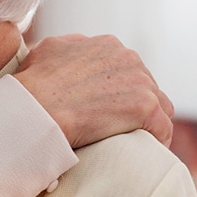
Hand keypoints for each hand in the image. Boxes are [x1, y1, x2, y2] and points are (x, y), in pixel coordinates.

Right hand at [14, 34, 173, 147]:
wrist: (35, 109)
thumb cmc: (33, 84)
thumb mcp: (47, 50)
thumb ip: (69, 46)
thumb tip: (76, 49)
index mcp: (107, 45)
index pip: (128, 68)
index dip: (120, 89)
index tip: (109, 107)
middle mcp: (128, 57)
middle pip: (146, 86)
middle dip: (134, 105)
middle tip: (118, 127)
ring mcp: (140, 81)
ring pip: (160, 106)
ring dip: (148, 122)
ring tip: (133, 141)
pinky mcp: (146, 106)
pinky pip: (163, 128)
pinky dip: (156, 141)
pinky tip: (145, 152)